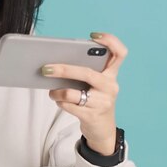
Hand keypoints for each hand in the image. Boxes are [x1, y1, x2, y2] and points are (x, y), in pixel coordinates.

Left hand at [43, 32, 127, 155]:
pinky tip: (57, 99)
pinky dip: (59, 101)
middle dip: (63, 69)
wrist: (103, 130)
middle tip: (46, 68)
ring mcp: (102, 102)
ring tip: (51, 90)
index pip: (120, 53)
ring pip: (73, 93)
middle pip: (86, 72)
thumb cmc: (94, 100)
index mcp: (112, 75)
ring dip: (57, 91)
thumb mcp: (96, 85)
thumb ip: (85, 72)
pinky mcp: (91, 116)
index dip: (110, 41)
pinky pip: (69, 105)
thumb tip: (57, 62)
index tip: (92, 36)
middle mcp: (110, 87)